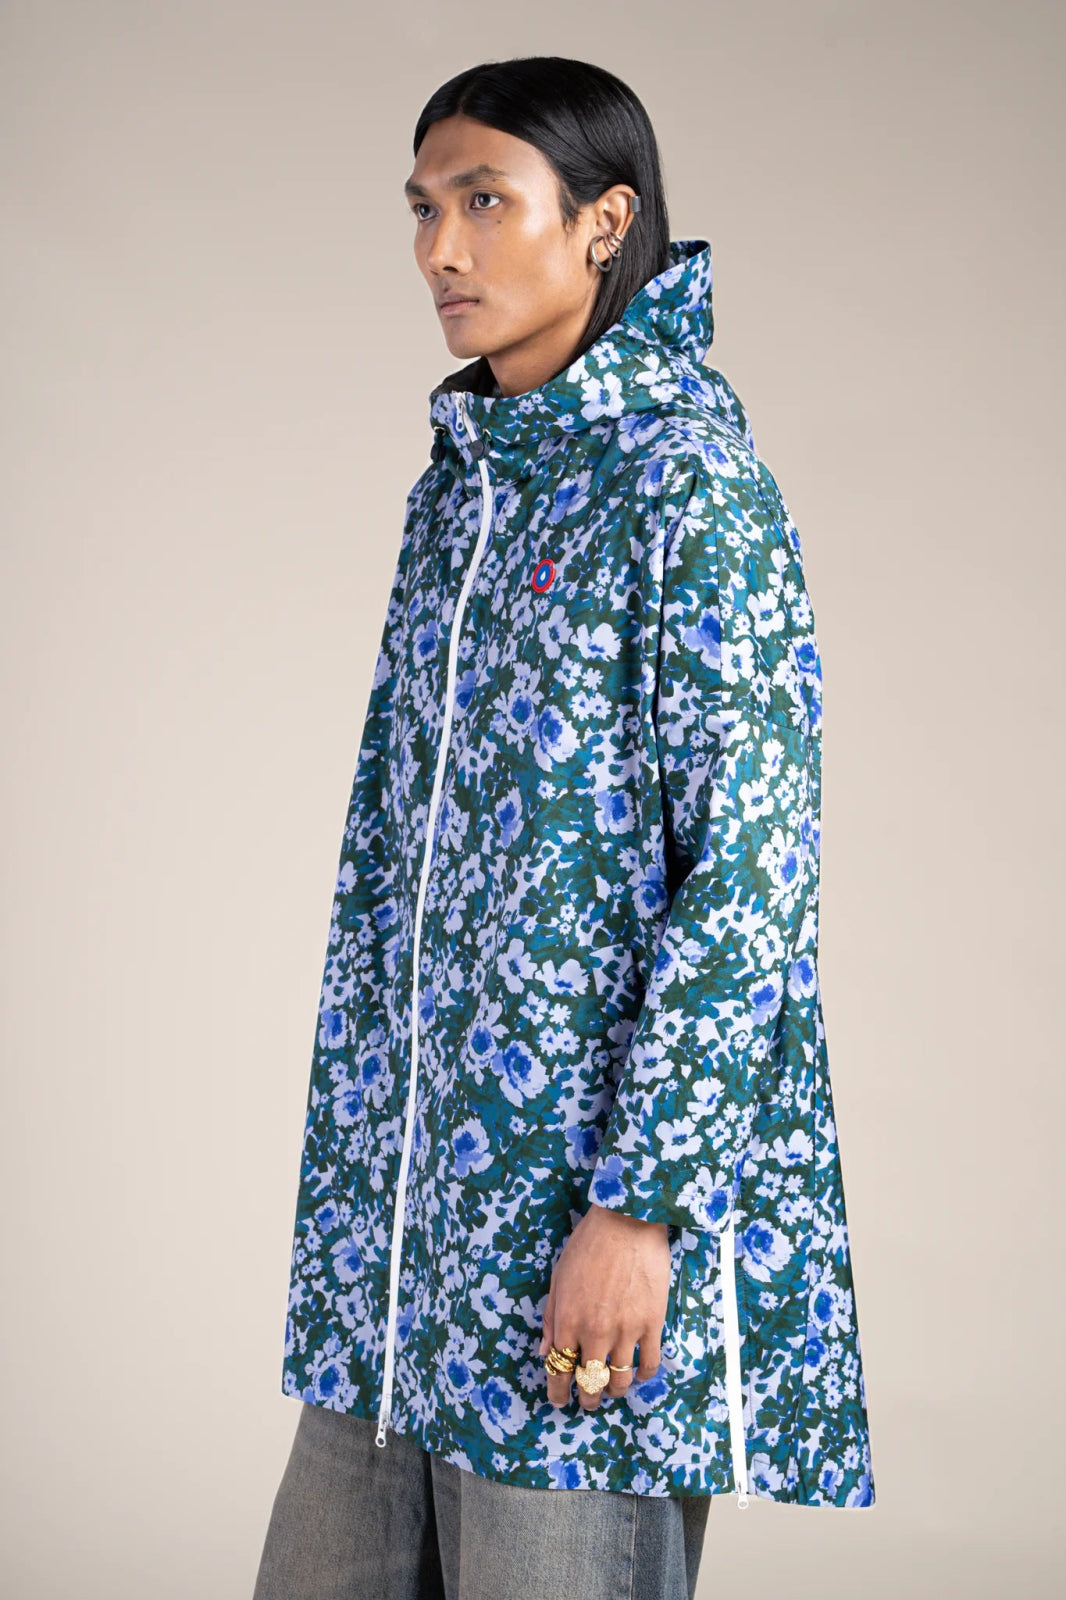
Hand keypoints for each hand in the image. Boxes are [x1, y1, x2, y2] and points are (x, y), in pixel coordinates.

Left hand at [537, 1201, 671, 1409]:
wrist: (627, 1221)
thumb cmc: (588, 1243)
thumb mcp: (559, 1277)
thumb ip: (552, 1318)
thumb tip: (544, 1351)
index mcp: (568, 1320)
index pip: (559, 1369)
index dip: (558, 1391)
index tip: (559, 1401)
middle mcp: (594, 1332)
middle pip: (589, 1382)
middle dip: (587, 1398)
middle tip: (588, 1401)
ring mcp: (625, 1331)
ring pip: (619, 1381)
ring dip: (614, 1391)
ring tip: (612, 1390)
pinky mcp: (652, 1324)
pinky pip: (649, 1364)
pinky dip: (643, 1376)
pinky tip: (638, 1374)